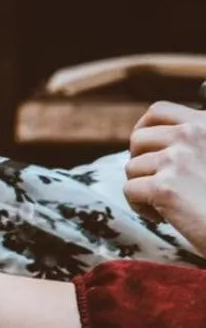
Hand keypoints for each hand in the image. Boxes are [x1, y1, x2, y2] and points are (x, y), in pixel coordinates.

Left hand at [125, 101, 205, 255]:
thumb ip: (197, 141)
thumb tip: (157, 138)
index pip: (159, 111)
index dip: (144, 128)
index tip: (144, 147)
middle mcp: (191, 135)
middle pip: (138, 138)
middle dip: (138, 161)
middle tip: (153, 180)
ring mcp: (177, 159)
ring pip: (132, 167)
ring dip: (142, 187)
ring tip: (165, 203)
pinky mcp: (165, 187)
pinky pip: (130, 190)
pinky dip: (140, 206)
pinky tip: (162, 216)